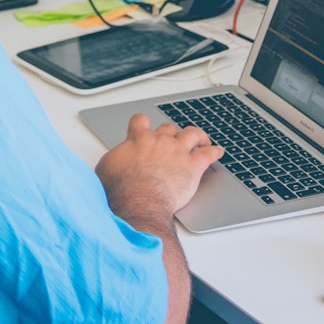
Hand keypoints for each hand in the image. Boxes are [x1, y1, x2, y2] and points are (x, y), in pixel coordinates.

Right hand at [95, 113, 223, 223]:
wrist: (139, 202)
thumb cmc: (121, 189)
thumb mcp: (106, 168)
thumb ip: (113, 158)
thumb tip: (111, 160)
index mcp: (138, 139)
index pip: (140, 121)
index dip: (143, 123)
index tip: (144, 127)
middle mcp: (160, 141)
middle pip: (169, 127)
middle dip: (171, 132)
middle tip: (172, 139)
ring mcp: (178, 152)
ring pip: (192, 134)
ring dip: (198, 135)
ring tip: (201, 139)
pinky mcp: (193, 167)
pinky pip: (208, 154)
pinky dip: (214, 152)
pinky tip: (217, 152)